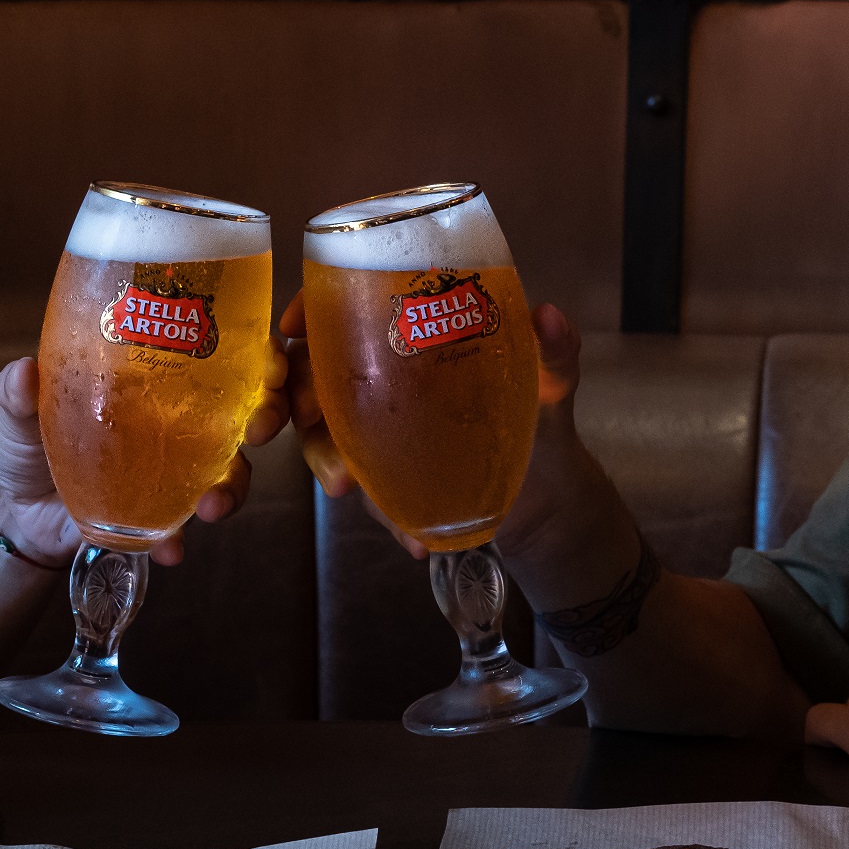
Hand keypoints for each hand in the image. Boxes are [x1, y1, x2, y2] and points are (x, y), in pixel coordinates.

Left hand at [0, 349, 289, 567]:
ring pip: (227, 472)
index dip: (256, 352)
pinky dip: (179, 539)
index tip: (268, 360)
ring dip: (232, 487)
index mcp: (149, 376)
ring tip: (213, 504)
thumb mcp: (16, 409)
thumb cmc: (19, 442)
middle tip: (258, 428)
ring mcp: (172, 469)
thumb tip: (23, 375)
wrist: (6, 512)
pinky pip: (183, 527)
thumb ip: (19, 392)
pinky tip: (171, 548)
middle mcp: (173, 419)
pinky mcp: (158, 516)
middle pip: (242, 410)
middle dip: (265, 417)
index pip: (216, 351)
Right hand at [281, 291, 578, 560]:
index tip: (293, 328)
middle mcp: (387, 379)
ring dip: (329, 462)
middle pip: (314, 373)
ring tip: (349, 486)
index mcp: (415, 336)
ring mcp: (380, 430)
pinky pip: (366, 490)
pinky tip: (412, 539)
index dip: (308, 311)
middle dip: (298, 397)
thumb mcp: (553, 381)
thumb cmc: (542, 418)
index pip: (345, 309)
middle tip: (312, 418)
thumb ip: (555, 350)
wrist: (549, 496)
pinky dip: (385, 514)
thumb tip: (550, 316)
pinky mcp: (386, 477)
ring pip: (325, 438)